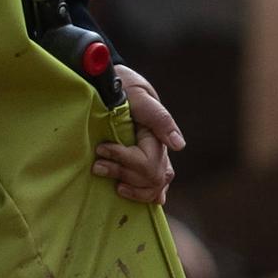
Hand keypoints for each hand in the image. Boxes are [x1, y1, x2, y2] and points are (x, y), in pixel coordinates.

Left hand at [90, 66, 183, 204]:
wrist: (113, 82)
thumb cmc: (125, 87)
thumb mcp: (140, 98)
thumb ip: (159, 118)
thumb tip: (179, 146)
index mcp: (158, 135)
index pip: (148, 163)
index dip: (123, 159)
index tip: (102, 149)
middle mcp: (160, 149)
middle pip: (154, 179)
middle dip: (125, 174)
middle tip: (98, 166)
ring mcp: (154, 157)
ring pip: (155, 187)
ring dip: (135, 190)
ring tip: (115, 185)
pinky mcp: (143, 162)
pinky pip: (152, 187)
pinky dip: (144, 195)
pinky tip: (132, 196)